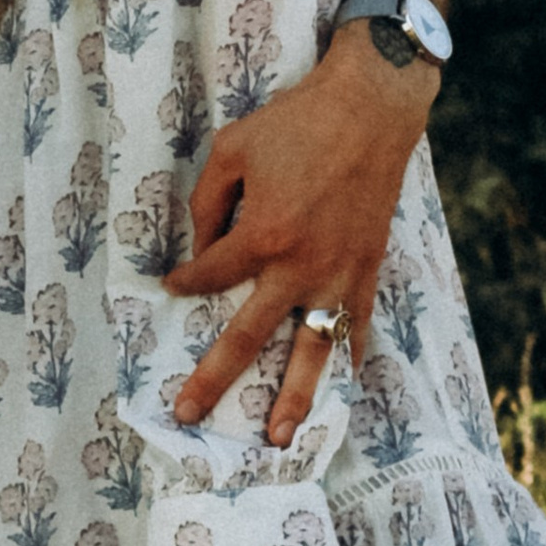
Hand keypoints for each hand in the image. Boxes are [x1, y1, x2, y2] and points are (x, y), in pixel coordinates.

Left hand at [169, 24, 434, 441]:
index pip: (208, 276)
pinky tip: (340, 388)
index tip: (172, 285)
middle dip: (212, 378)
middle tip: (186, 414)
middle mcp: (298, 267)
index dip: (184, 282)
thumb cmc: (296, 122)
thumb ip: (207, 204)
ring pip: (311, 350)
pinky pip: (355, 325)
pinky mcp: (367, 270)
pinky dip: (347, 357)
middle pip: (246, 336)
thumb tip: (202, 249)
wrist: (372, 107)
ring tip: (278, 438)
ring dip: (294, 397)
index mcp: (261, 235)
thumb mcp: (231, 149)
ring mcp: (337, 274)